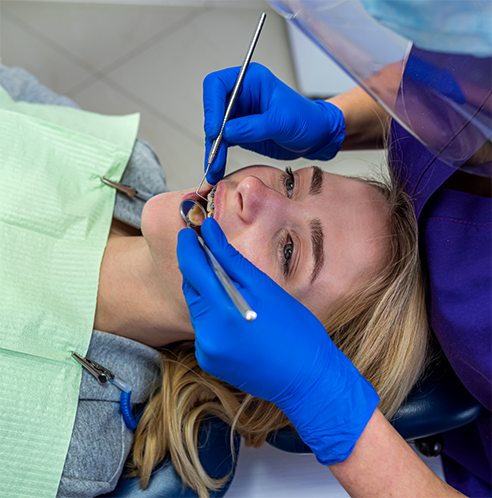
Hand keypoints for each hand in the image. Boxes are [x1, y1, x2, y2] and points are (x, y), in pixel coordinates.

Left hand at [177, 219, 378, 464]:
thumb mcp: (265, 287)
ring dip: (208, 293)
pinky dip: (213, 315)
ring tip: (233, 288)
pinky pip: (204, 328)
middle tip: (213, 253)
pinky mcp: (209, 361)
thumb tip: (208, 231)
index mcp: (223, 311)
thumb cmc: (295, 329)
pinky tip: (235, 315)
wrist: (308, 379)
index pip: (192, 268)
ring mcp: (206, 350)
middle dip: (199, 269)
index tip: (190, 231)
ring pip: (197, 308)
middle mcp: (207, 333)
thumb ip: (231, 259)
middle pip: (192, 289)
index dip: (188, 246)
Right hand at [203, 63, 344, 183]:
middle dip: (211, 133)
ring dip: (212, 150)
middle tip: (214, 154)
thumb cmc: (305, 119)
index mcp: (251, 81)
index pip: (217, 85)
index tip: (215, 129)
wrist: (314, 137)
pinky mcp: (238, 132)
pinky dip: (218, 156)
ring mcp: (238, 115)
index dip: (212, 106)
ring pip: (215, 130)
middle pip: (212, 110)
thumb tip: (226, 132)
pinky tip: (217, 169)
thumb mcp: (282, 122)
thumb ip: (253, 126)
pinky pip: (222, 143)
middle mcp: (241, 96)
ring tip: (214, 168)